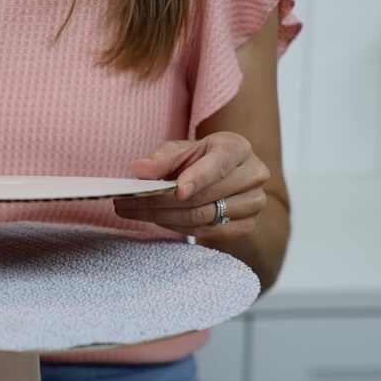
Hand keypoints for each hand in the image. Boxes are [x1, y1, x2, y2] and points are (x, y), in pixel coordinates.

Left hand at [114, 132, 269, 240]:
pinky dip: (177, 227)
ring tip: (132, 211)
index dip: (197, 178)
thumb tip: (140, 170)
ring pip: (203, 217)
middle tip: (127, 203)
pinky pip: (206, 232)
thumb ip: (160, 159)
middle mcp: (253, 174)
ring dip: (163, 217)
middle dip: (161, 202)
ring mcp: (253, 203)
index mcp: (237, 148)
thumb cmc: (199, 158)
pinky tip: (157, 220)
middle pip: (205, 196)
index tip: (176, 191)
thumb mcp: (178, 150)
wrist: (223, 175)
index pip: (218, 165)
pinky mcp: (245, 226)